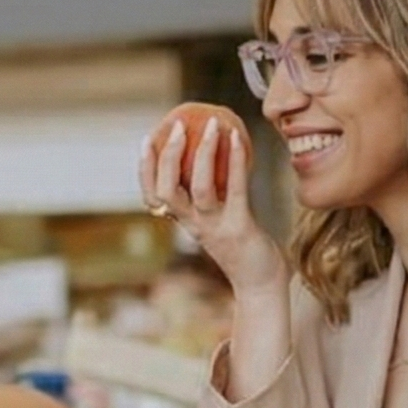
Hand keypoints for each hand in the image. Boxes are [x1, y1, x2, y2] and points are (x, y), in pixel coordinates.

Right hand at [138, 117, 285, 298]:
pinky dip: (234, 160)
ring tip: (210, 125)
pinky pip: (236, 189)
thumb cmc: (241, 245)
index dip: (145, 168)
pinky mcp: (240, 227)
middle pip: (168, 190)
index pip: (152, 194)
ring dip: (203, 153)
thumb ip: (209, 196)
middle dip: (167, 156)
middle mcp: (194, 226)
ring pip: (200, 188)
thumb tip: (209, 155)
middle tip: (176, 126)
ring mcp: (216, 227)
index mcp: (184, 222)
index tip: (146, 140)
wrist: (261, 283)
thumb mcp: (217, 219)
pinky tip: (236, 137)